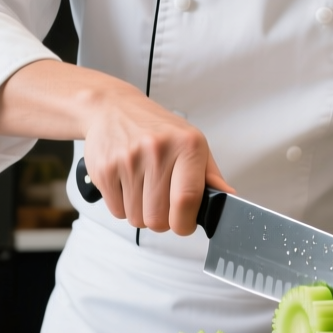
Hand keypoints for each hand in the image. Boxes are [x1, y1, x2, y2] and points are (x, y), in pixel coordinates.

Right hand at [80, 87, 233, 234]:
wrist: (113, 108)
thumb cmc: (157, 129)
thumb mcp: (192, 143)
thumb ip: (210, 176)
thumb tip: (228, 199)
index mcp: (187, 145)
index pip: (187, 199)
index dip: (185, 223)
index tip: (184, 224)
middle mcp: (157, 150)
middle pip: (159, 218)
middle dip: (162, 220)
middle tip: (162, 202)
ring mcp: (128, 160)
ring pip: (137, 219)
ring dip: (142, 213)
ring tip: (144, 189)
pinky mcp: (104, 170)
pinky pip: (117, 212)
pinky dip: (123, 206)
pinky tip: (127, 185)